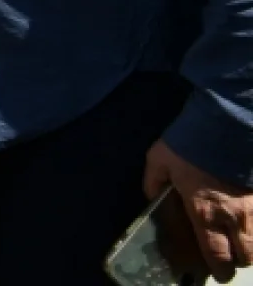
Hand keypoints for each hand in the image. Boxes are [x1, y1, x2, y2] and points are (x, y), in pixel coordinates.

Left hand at [144, 140, 252, 280]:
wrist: (226, 122)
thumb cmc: (190, 143)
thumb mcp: (159, 160)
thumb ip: (154, 182)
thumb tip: (151, 196)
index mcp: (205, 212)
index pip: (215, 253)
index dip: (218, 267)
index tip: (219, 273)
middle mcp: (234, 216)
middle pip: (246, 255)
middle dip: (239, 260)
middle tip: (232, 258)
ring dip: (252, 244)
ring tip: (243, 240)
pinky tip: (250, 219)